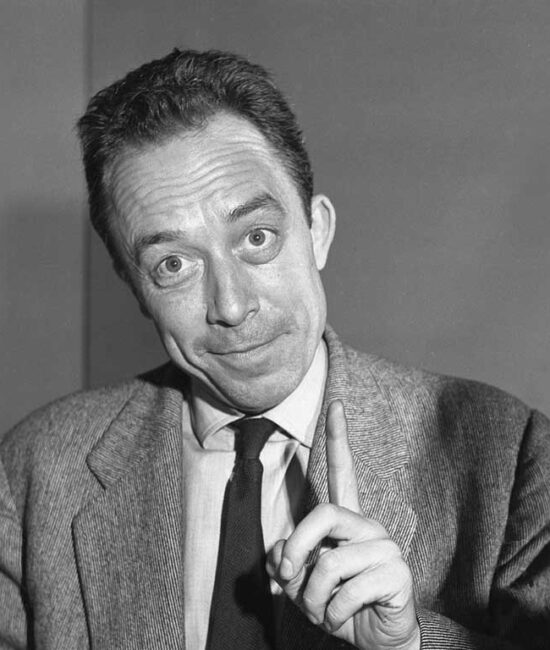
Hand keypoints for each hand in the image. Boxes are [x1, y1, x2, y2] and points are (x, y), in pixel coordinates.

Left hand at [267, 400, 419, 649]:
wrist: (374, 641)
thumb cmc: (339, 605)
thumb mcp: (303, 583)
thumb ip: (289, 562)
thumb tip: (281, 551)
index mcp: (346, 522)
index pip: (343, 471)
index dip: (337, 438)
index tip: (335, 404)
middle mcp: (367, 527)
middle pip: (324, 514)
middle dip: (297, 548)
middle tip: (288, 577)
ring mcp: (385, 548)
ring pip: (329, 563)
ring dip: (314, 598)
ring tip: (324, 610)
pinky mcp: (397, 574)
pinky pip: (348, 591)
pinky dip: (334, 614)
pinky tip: (344, 617)